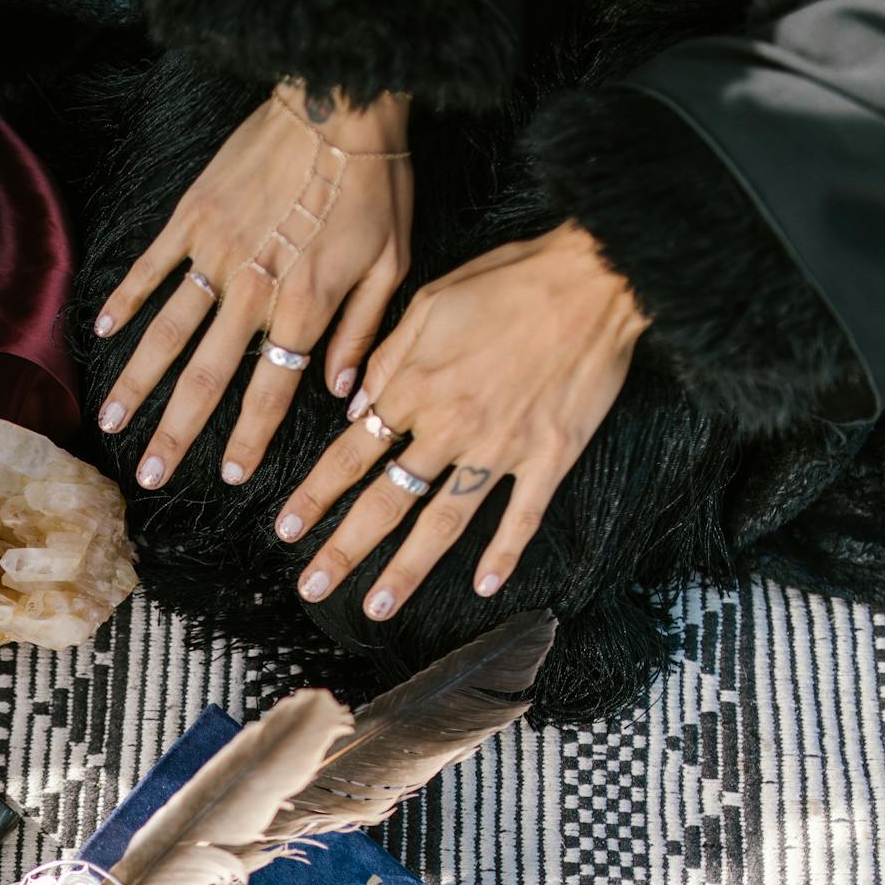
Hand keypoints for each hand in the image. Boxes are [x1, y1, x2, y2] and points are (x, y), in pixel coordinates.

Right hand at [95, 81, 410, 490]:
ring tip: (110, 422)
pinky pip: (151, 267)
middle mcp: (251, 290)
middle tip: (151, 476)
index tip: (229, 477)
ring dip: (136, 384)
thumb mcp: (394, 265)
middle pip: (204, 377)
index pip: (270, 390)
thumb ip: (365, 333)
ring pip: (166, 332)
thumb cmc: (376, 184)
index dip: (248, 438)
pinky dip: (125, 300)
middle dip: (176, 434)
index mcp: (303, 306)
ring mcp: (215, 253)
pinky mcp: (193, 217)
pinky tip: (103, 332)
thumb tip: (344, 393)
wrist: (340, 104)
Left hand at [280, 222, 650, 618]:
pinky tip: (486, 587)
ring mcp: (501, 446)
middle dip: (342, 550)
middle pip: (384, 502)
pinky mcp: (550, 455)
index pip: (349, 455)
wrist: (597, 276)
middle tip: (311, 586)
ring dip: (406, 571)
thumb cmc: (511, 279)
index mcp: (415, 389)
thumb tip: (356, 407)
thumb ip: (386, 358)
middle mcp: (450, 427)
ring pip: (442, 523)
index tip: (287, 529)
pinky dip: (504, 554)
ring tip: (377, 607)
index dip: (314, 496)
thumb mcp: (429, 302)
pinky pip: (523, 516)